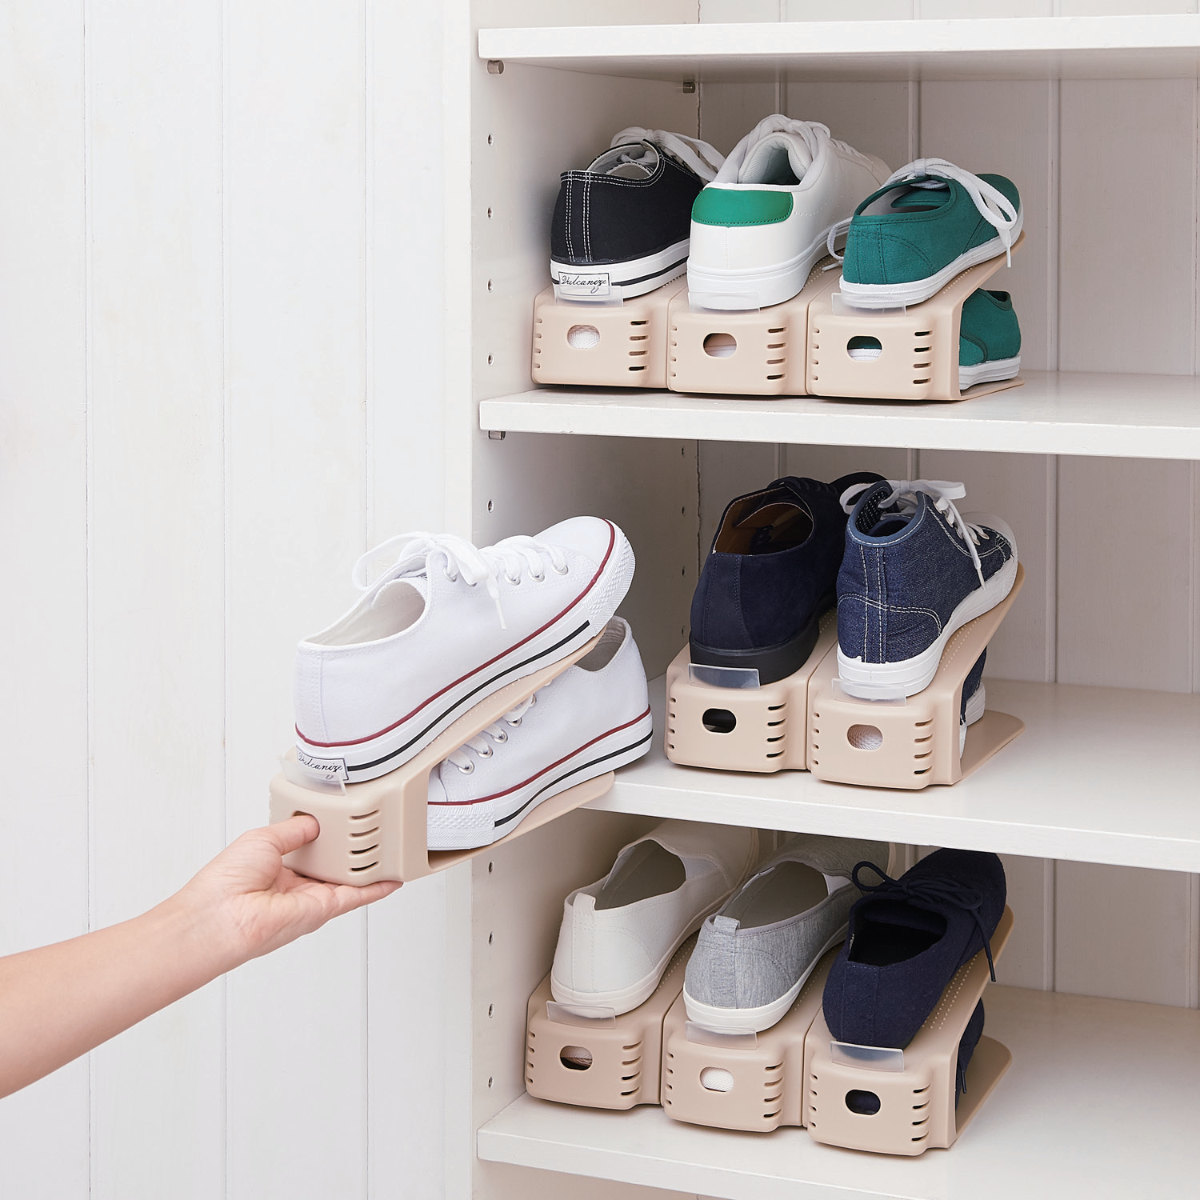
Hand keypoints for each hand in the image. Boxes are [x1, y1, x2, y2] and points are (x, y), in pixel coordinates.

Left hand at [173, 815, 400, 968]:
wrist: (221, 917)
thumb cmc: (226, 881)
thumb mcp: (263, 838)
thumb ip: (295, 829)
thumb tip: (316, 820)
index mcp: (276, 866)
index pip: (309, 848)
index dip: (326, 835)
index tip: (343, 821)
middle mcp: (295, 885)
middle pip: (332, 864)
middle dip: (351, 850)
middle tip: (373, 830)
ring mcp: (311, 898)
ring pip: (348, 880)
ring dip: (368, 867)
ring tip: (389, 848)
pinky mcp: (325, 908)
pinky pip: (357, 895)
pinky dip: (377, 888)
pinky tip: (392, 879)